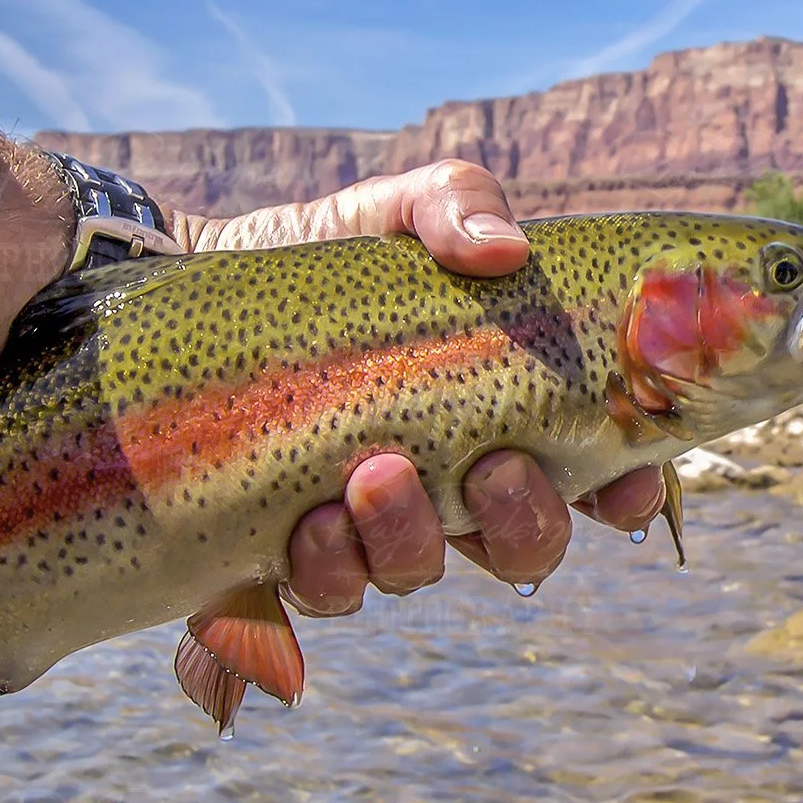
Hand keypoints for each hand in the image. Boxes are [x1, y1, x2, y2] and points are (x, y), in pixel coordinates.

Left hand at [177, 160, 667, 613]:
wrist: (177, 288)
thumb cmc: (312, 260)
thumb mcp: (388, 212)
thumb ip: (454, 206)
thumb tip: (503, 250)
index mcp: (499, 416)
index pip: (593, 476)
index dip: (626, 494)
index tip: (625, 485)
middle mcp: (446, 489)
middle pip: (524, 548)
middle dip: (522, 521)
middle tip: (493, 466)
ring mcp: (368, 529)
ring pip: (419, 572)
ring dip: (411, 539)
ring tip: (375, 474)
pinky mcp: (284, 554)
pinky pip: (325, 596)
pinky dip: (327, 571)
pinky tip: (307, 522)